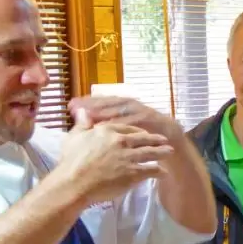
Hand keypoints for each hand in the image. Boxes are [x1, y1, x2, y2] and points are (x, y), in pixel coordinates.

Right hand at [53, 109, 171, 207]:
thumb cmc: (71, 161)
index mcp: (107, 130)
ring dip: (161, 152)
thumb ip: (82, 124)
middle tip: (164, 140)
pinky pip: (150, 170)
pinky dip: (159, 171)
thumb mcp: (74, 137)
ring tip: (170, 152)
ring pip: (150, 153)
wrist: (75, 182)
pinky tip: (164, 172)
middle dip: (155, 139)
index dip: (138, 130)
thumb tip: (82, 111)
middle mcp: (121, 141)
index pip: (128, 127)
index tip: (144, 132)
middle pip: (143, 138)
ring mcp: (128, 157)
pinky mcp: (133, 173)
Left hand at [69, 96, 184, 142]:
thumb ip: (106, 125)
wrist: (172, 142)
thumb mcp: (123, 132)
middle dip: (92, 104)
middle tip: (76, 107)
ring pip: (121, 109)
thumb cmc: (143, 138)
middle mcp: (132, 105)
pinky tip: (112, 128)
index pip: (101, 101)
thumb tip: (82, 119)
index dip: (86, 102)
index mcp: (123, 106)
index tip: (70, 106)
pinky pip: (136, 121)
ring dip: (106, 111)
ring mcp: (143, 111)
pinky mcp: (153, 120)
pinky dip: (123, 124)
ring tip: (90, 116)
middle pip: (109, 101)